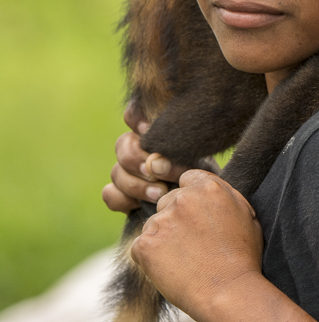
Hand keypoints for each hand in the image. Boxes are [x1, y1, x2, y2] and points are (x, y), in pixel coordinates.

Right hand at [101, 103, 216, 212]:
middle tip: (159, 172)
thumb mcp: (199, 163)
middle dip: (139, 160)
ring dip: (136, 184)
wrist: (204, 206)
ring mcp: (128, 173)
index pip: (134, 115)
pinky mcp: (123, 196)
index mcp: (155, 134)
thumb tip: (155, 164)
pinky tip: (142, 205)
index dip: (135, 118)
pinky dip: (124, 200)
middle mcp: (138, 150)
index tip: (147, 129)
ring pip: (116, 172)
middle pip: (122, 145)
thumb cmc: (203, 179)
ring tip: (160, 194)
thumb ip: (177, 158)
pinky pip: (110, 195)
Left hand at [129, 169, 263, 319]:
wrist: (230, 293)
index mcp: (208, 187)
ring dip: (164, 239)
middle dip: (176, 219)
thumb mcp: (246, 216)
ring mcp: (161, 221)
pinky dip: (152, 259)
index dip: (193, 200)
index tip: (199, 218)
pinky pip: (141, 247)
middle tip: (194, 245)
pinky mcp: (145, 244)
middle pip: (167, 201)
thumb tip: (209, 188)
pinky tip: (173, 270)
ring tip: (187, 262)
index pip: (187, 180)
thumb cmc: (244, 259)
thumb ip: (225, 195)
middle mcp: (182, 198)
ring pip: (154, 225)